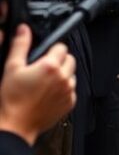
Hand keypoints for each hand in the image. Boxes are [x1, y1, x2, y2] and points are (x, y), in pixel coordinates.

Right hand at [0, 25, 75, 145]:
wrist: (15, 125)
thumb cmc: (12, 99)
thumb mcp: (12, 68)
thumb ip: (20, 46)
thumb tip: (24, 30)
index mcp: (50, 66)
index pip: (61, 47)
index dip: (52, 49)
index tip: (44, 55)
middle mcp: (63, 77)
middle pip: (70, 59)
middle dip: (59, 61)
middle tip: (44, 68)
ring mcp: (68, 91)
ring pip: (72, 74)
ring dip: (62, 75)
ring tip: (45, 82)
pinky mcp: (70, 103)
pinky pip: (71, 90)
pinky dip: (63, 89)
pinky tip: (48, 93)